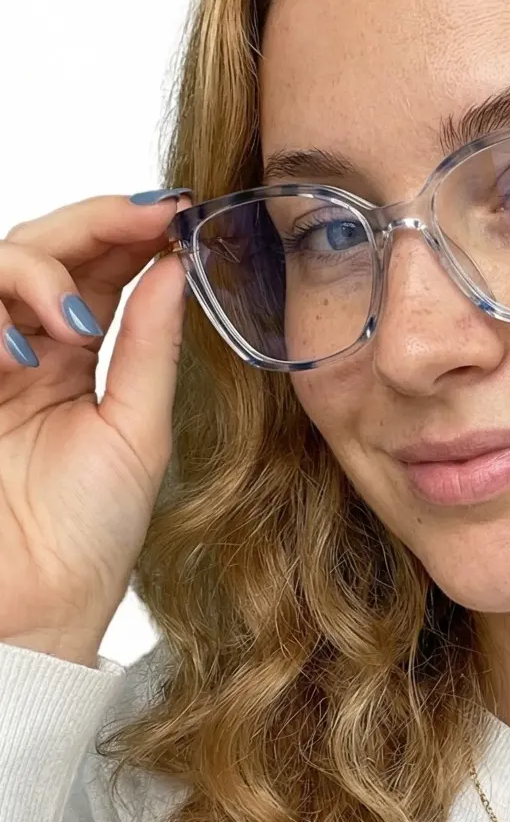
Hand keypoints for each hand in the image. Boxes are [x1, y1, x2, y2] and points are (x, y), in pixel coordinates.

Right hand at [0, 190, 192, 663]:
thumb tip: (177, 267)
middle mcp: (24, 348)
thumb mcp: (137, 429)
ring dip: (34, 272)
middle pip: (41, 248)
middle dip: (91, 224)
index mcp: (76, 356)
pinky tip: (20, 351)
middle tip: (146, 223)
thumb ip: (150, 347)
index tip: (177, 210)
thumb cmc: (87, 534)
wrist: (34, 612)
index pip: (97, 266)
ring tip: (75, 322)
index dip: (131, 229)